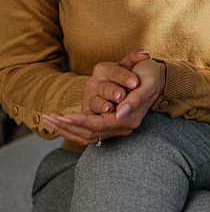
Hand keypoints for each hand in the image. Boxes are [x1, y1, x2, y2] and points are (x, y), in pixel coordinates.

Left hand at [43, 56, 166, 146]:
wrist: (158, 77)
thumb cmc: (151, 75)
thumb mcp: (147, 82)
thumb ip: (135, 99)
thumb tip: (120, 113)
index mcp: (130, 118)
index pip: (100, 125)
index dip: (81, 121)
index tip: (64, 116)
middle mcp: (123, 126)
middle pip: (90, 133)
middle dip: (68, 126)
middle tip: (49, 117)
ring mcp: (117, 127)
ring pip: (87, 136)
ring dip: (67, 129)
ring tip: (49, 119)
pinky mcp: (111, 124)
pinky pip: (88, 133)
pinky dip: (73, 130)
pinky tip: (60, 124)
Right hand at [82, 49, 150, 115]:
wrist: (123, 98)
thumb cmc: (129, 79)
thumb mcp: (131, 67)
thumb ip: (135, 60)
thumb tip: (145, 54)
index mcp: (103, 69)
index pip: (115, 72)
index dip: (124, 78)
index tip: (135, 83)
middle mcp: (94, 83)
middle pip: (104, 88)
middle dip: (113, 92)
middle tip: (122, 95)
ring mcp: (90, 99)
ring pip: (96, 103)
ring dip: (102, 106)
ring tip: (110, 108)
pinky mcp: (88, 114)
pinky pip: (90, 118)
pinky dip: (93, 120)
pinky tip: (102, 122)